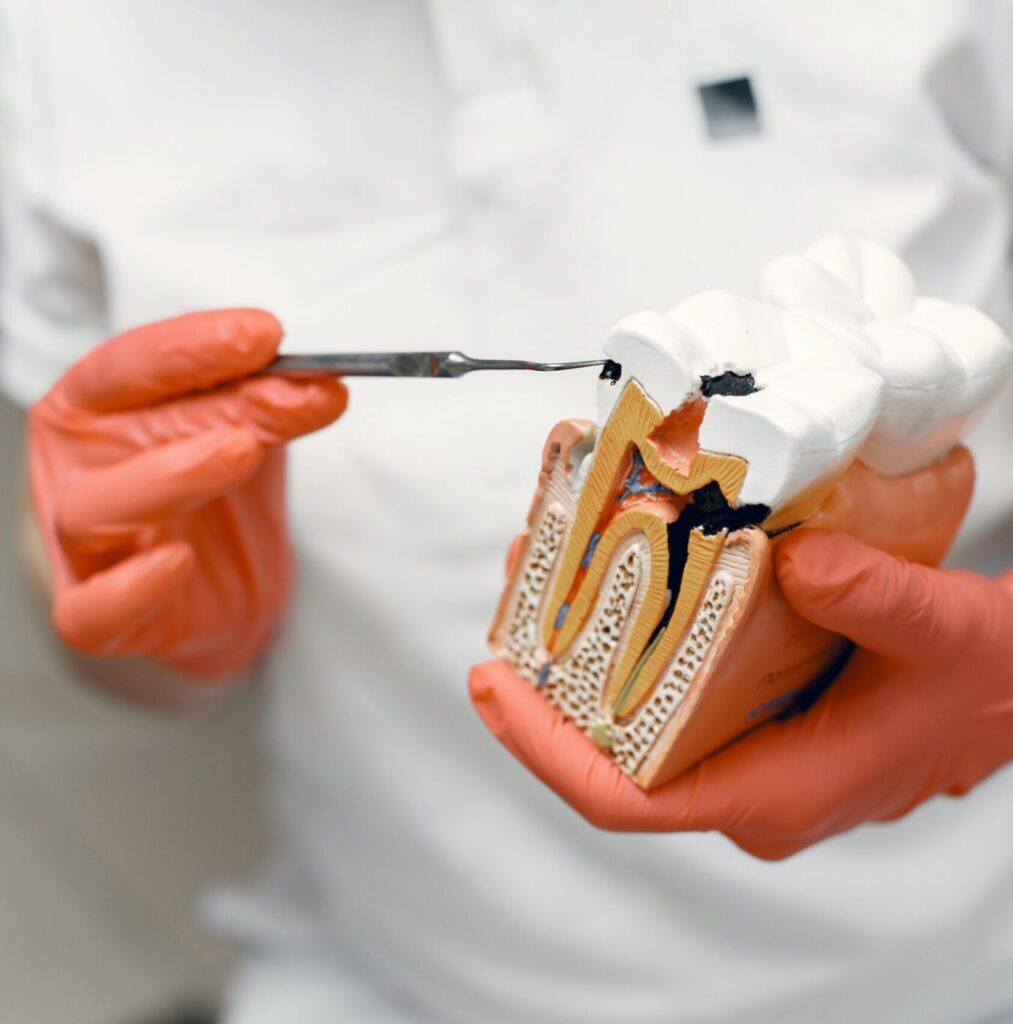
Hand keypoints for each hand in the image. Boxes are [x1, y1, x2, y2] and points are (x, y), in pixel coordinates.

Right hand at [28, 309, 345, 679]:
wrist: (222, 585)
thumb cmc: (216, 496)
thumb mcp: (249, 437)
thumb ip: (271, 408)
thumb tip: (317, 384)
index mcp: (97, 407)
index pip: (132, 363)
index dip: (195, 344)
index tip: (266, 333)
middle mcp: (77, 466)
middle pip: (117, 425)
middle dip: (200, 405)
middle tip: (275, 395)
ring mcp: (78, 541)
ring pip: (95, 509)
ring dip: (172, 478)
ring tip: (240, 453)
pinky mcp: (93, 610)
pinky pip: (95, 607)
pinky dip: (133, 587)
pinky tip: (177, 561)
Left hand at [470, 530, 1012, 858]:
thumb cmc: (986, 681)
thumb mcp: (944, 630)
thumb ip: (876, 597)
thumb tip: (794, 558)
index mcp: (774, 792)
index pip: (623, 800)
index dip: (543, 750)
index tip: (492, 687)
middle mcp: (745, 785)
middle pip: (609, 756)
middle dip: (546, 686)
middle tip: (516, 597)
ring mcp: (744, 757)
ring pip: (630, 725)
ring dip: (578, 660)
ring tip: (546, 578)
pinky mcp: (750, 724)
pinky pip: (663, 698)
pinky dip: (627, 648)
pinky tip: (612, 587)